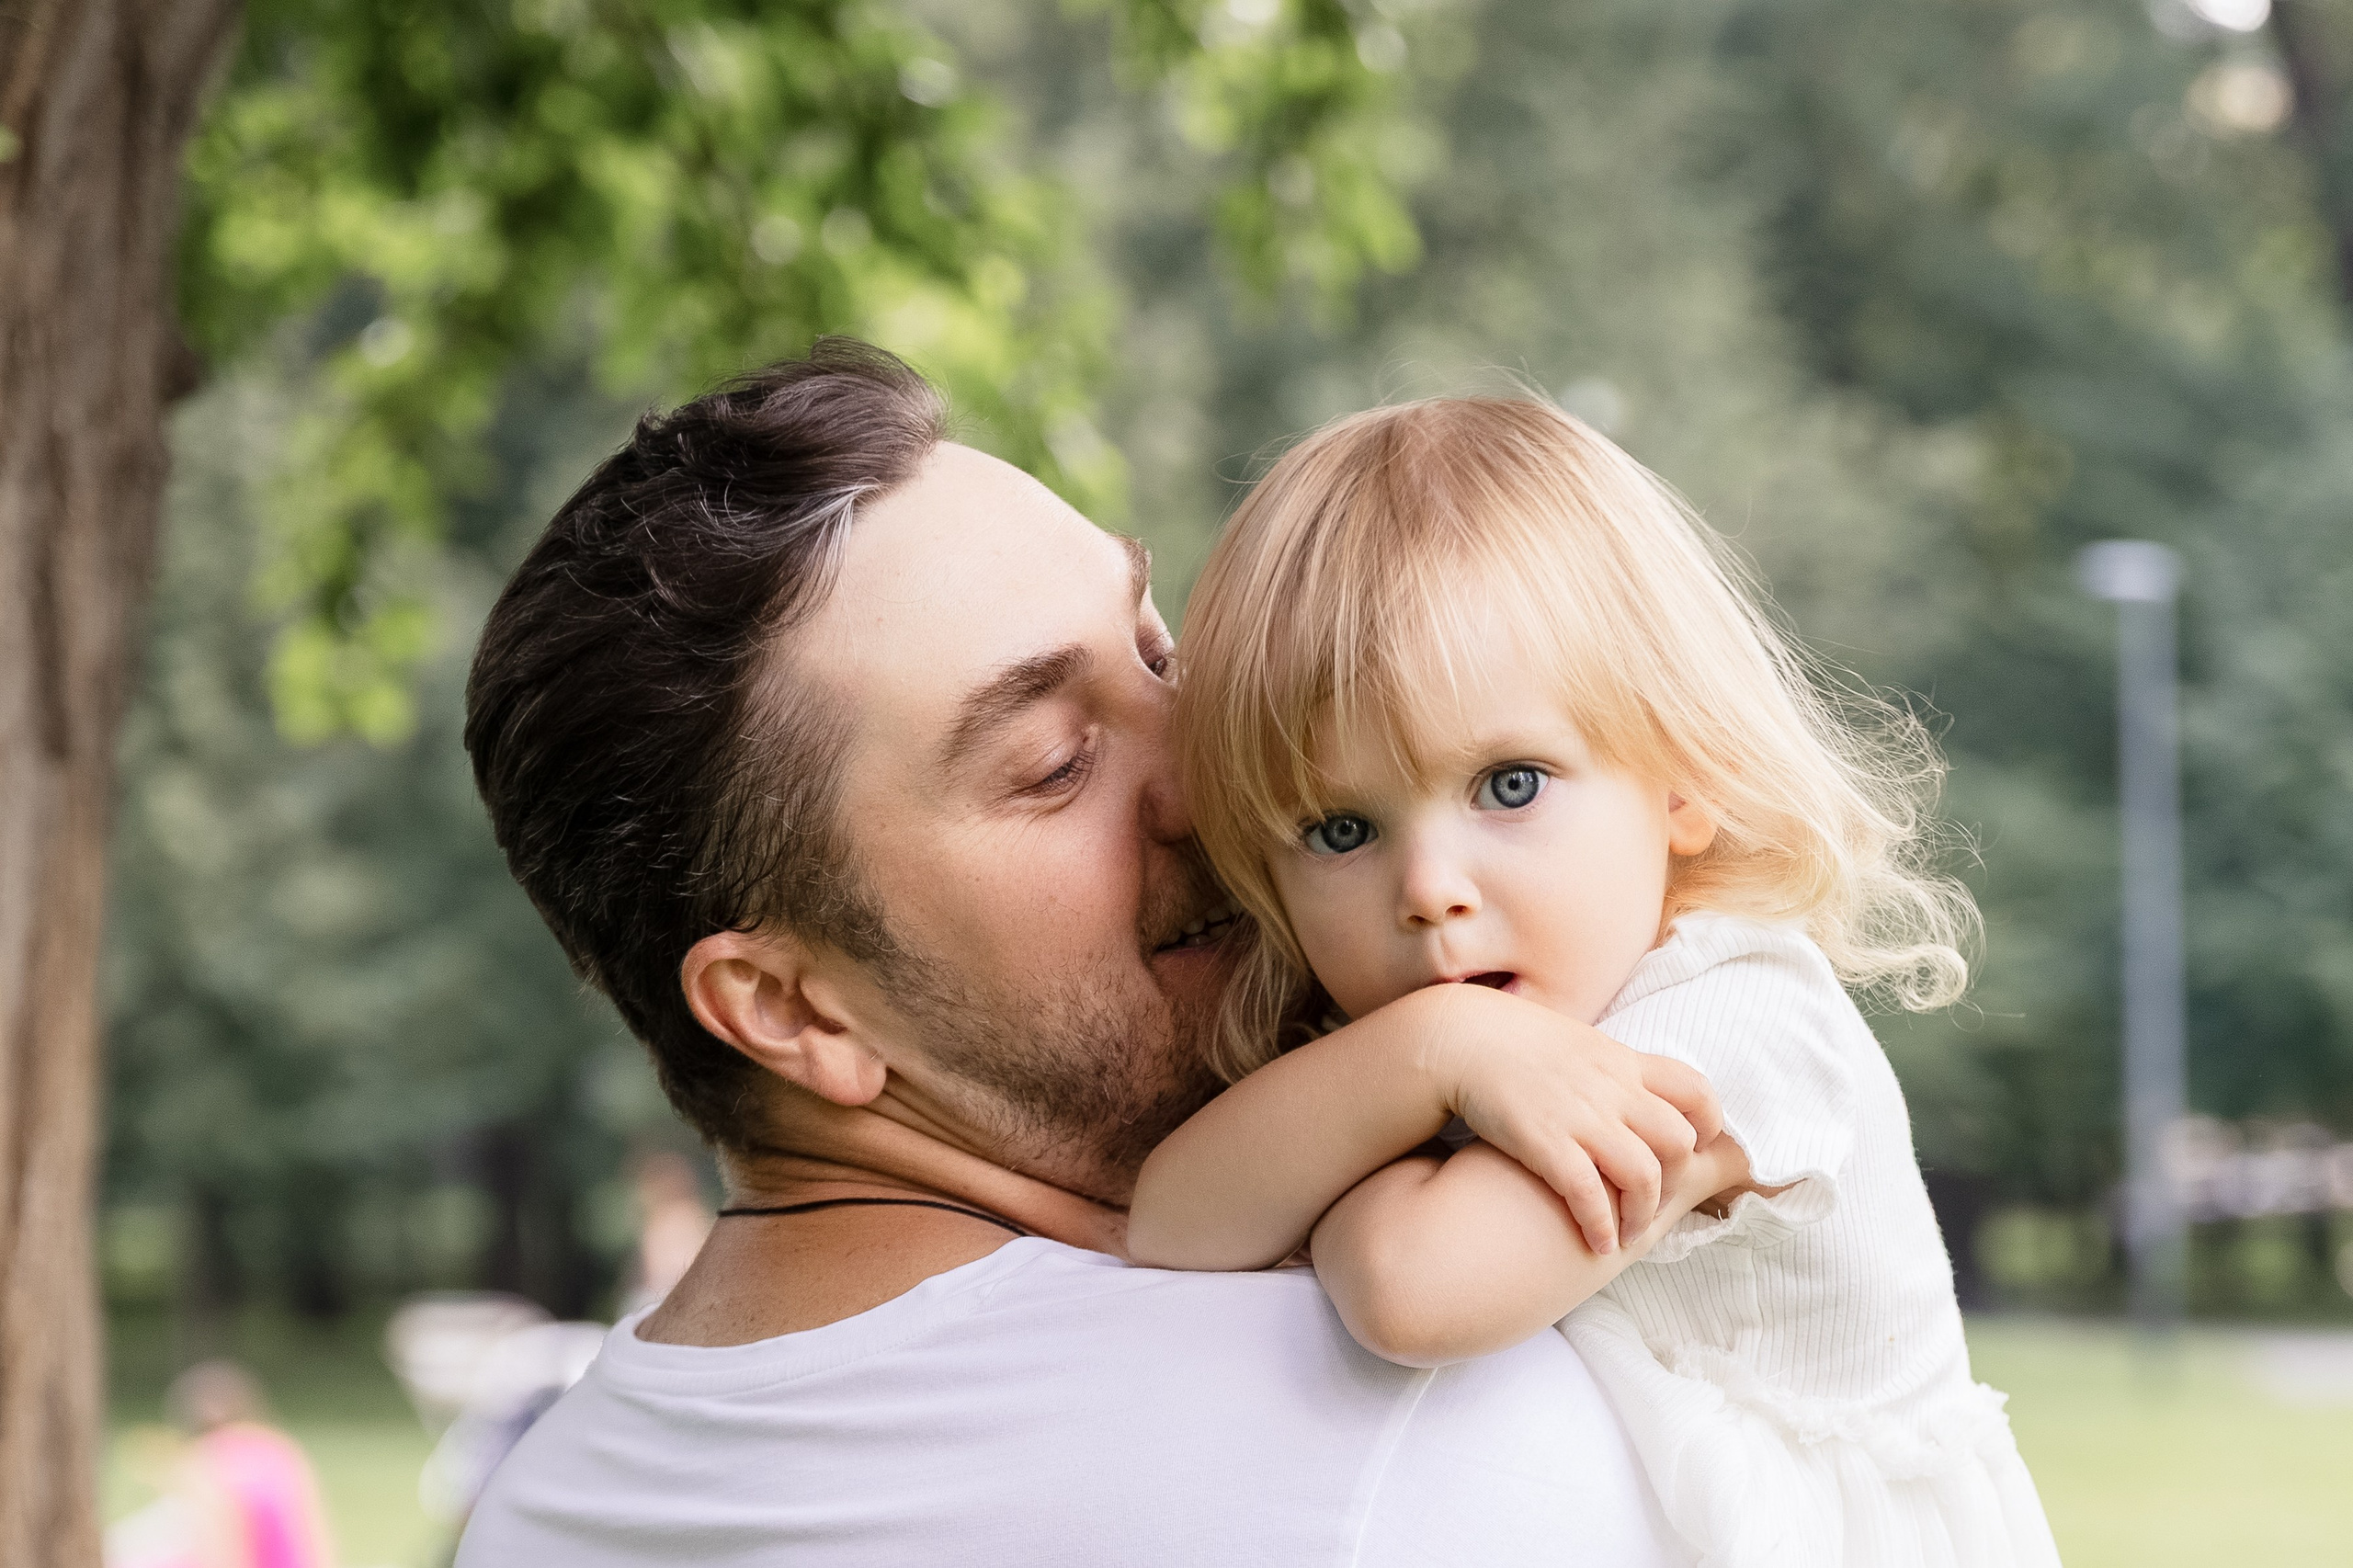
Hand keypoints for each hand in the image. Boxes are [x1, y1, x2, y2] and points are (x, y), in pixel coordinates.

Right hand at [1422, 986, 1723, 1252]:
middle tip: (1654, 1202)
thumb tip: (1638, 1099)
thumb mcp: (1580, 1046)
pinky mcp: (1546, 1142)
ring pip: (1644, 1175)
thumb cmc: (1516, 1046)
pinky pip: (1589, 1194)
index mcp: (1623, 1063)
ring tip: (1627, 1234)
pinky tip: (1596, 1242)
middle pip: (1678, 1141)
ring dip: (1641, 1215)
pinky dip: (1600, 1225)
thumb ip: (1614, 1072)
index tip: (1692, 1151)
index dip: (1708, 1126)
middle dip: (1675, 1181)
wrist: (1461, 1039)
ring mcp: (1581, 1116)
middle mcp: (1612, 1089)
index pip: (1696, 1091)